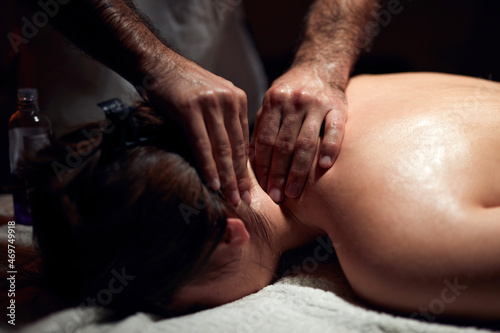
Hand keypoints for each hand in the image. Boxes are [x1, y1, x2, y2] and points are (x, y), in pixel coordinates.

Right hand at [147, 56, 250, 204]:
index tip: (249, 190)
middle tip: (244, 200)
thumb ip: (225, 120)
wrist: (159, 64)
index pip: (244, 141)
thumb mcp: (213, 99)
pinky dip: (208, 166)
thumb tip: (231, 153)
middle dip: (240, 178)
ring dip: (226, 177)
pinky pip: (202, 143)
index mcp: (238, 99)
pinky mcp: (190, 107)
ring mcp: (210, 103)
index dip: (246, 168)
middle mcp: (229, 99)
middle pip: (236, 147)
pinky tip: (213, 183)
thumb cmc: (184, 87)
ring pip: (221, 147)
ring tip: (231, 198)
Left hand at [250, 66, 346, 202]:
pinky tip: (325, 167)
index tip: (260, 187)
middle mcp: (293, 101)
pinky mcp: (338, 107)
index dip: (262, 165)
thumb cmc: (290, 94)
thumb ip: (262, 128)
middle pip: (283, 144)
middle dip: (278, 174)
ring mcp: (316, 104)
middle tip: (275, 197)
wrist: (319, 68)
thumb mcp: (272, 104)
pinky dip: (330, 148)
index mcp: (273, 101)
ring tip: (294, 192)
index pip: (264, 139)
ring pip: (305, 142)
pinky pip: (334, 131)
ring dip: (298, 170)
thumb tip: (246, 160)